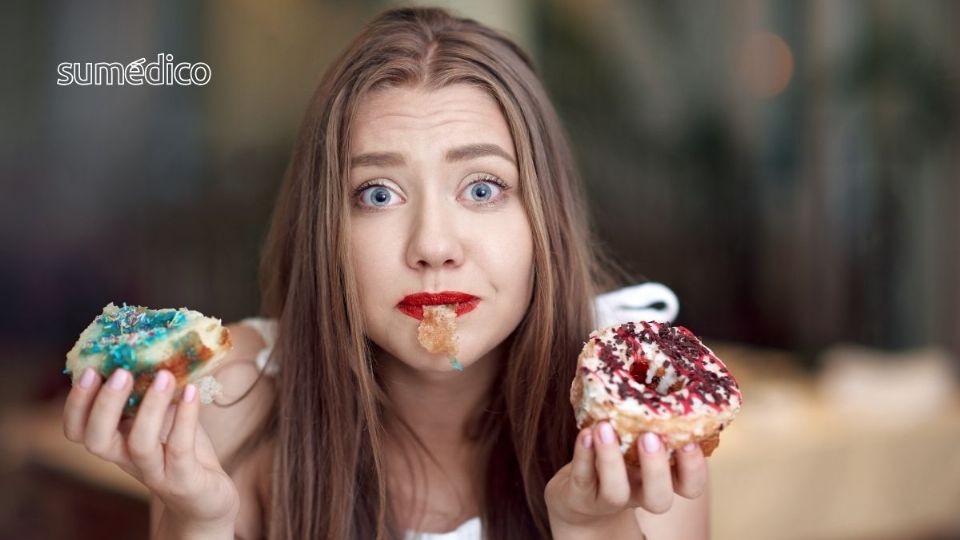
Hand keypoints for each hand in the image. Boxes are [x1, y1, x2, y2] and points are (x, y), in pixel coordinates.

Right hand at [63, 367, 239, 526]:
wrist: (208, 499)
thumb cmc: (182, 450)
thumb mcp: (163, 418)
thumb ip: (153, 392)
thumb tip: (155, 346)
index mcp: (116, 442)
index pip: (77, 430)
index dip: (76, 404)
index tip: (88, 370)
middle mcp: (128, 459)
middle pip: (97, 440)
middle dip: (103, 405)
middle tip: (121, 372)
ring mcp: (155, 472)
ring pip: (140, 444)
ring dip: (150, 407)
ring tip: (165, 375)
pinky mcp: (184, 480)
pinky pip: (180, 448)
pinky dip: (186, 418)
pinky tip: (192, 392)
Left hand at [544, 422, 706, 529]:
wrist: (579, 497)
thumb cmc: (618, 456)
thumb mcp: (639, 439)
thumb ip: (651, 416)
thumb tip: (661, 360)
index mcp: (662, 480)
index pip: (690, 484)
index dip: (694, 468)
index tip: (690, 441)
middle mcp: (639, 493)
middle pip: (659, 498)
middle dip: (656, 468)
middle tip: (649, 436)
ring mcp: (608, 500)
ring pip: (616, 492)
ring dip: (611, 460)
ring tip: (605, 428)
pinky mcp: (580, 496)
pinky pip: (582, 478)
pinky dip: (583, 454)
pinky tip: (584, 433)